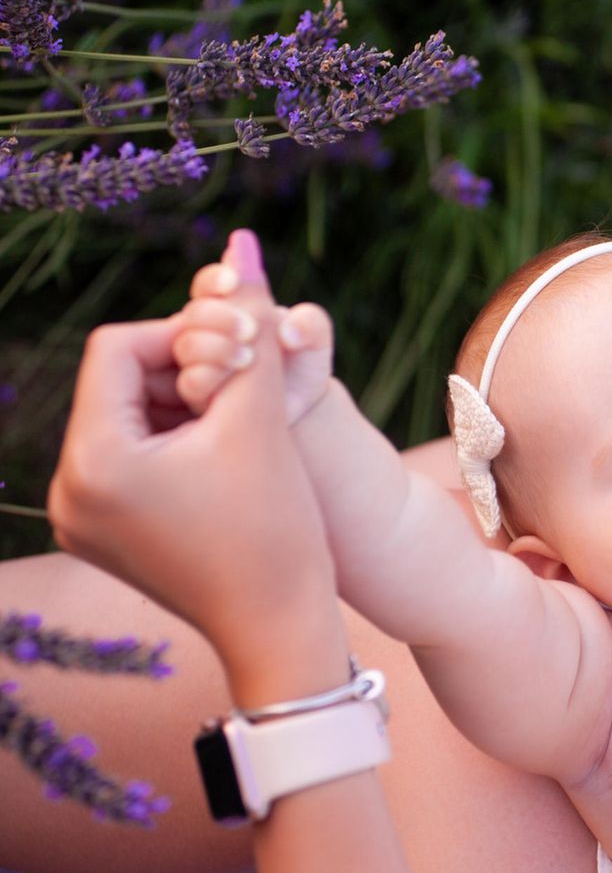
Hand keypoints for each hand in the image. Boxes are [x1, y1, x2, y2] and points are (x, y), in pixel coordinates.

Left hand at [48, 230, 339, 673]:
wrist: (281, 627)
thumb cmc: (277, 527)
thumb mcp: (262, 417)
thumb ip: (249, 326)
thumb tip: (239, 245)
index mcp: (94, 461)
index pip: (120, 346)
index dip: (186, 333)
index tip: (242, 355)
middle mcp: (67, 491)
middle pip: (120, 381)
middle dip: (188, 368)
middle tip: (247, 386)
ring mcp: (80, 519)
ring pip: (128, 417)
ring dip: (186, 401)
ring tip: (241, 423)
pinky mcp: (103, 536)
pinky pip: (129, 458)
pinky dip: (176, 440)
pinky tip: (224, 455)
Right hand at [172, 241, 333, 424]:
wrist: (301, 402)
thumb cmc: (303, 360)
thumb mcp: (316, 339)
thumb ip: (311, 323)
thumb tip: (289, 326)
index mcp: (230, 305)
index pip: (210, 284)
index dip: (216, 279)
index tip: (233, 281)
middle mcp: (208, 330)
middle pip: (194, 313)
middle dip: (219, 316)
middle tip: (250, 328)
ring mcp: (198, 362)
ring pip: (187, 346)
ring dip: (215, 347)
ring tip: (250, 356)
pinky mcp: (199, 395)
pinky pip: (191, 382)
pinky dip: (210, 376)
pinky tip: (235, 378)